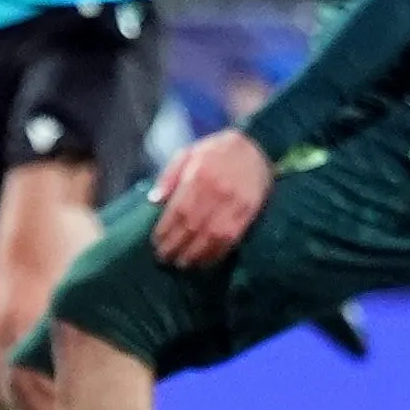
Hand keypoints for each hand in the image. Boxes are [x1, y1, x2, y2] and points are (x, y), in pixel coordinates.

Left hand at [148, 129, 273, 268]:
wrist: (256, 146)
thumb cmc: (216, 151)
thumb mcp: (188, 153)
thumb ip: (169, 176)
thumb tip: (153, 201)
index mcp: (198, 175)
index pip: (178, 210)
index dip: (166, 230)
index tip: (156, 243)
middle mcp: (217, 191)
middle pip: (192, 227)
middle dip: (176, 246)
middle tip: (165, 258)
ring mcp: (235, 203)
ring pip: (211, 237)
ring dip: (195, 255)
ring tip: (183, 263)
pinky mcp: (249, 213)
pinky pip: (231, 239)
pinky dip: (216, 253)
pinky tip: (205, 261)